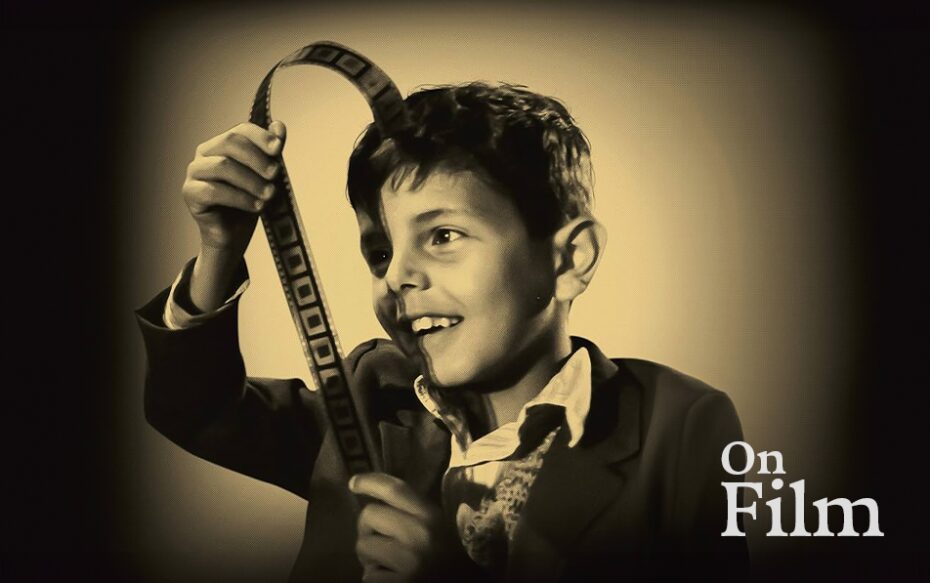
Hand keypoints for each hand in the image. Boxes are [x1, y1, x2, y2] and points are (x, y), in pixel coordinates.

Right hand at [182, 121, 285, 255]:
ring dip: (251, 181)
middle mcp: (205, 154)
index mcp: (223, 144)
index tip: (278, 148)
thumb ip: (271, 153)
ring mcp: (195, 173)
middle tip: (275, 174)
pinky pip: (214, 191)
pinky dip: (240, 198)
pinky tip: (256, 206)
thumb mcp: (265, 177)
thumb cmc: (249, 202)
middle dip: (257, 158)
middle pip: (230, 143)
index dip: (260, 136)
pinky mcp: (190, 193)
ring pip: (223, 166)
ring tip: (269, 195)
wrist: (234, 234)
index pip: (240, 130)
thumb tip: (279, 126)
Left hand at [349, 472, 471, 582]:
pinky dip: (375, 578)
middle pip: (368, 514)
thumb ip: (412, 511)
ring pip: (363, 545)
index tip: (354, 483)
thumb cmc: (446, 557)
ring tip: (387, 564)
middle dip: (367, 529)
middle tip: (379, 542)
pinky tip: (392, 579)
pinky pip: (368, 576)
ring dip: (369, 557)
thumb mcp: (436, 526)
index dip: (369, 481)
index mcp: (431, 516)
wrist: (464, 582)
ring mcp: (410, 561)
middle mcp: (421, 535)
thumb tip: (373, 497)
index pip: (394, 489)